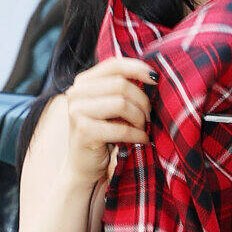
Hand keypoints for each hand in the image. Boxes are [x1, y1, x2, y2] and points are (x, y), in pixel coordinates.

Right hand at [64, 57, 154, 187]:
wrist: (84, 167)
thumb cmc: (103, 135)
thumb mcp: (110, 106)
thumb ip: (121, 89)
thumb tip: (152, 75)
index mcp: (83, 82)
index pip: (114, 64)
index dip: (137, 68)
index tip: (156, 79)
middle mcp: (76, 93)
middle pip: (121, 85)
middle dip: (142, 101)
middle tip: (148, 116)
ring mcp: (77, 112)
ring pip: (122, 104)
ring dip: (140, 118)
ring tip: (143, 128)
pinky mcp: (84, 132)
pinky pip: (121, 128)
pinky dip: (137, 135)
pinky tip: (142, 139)